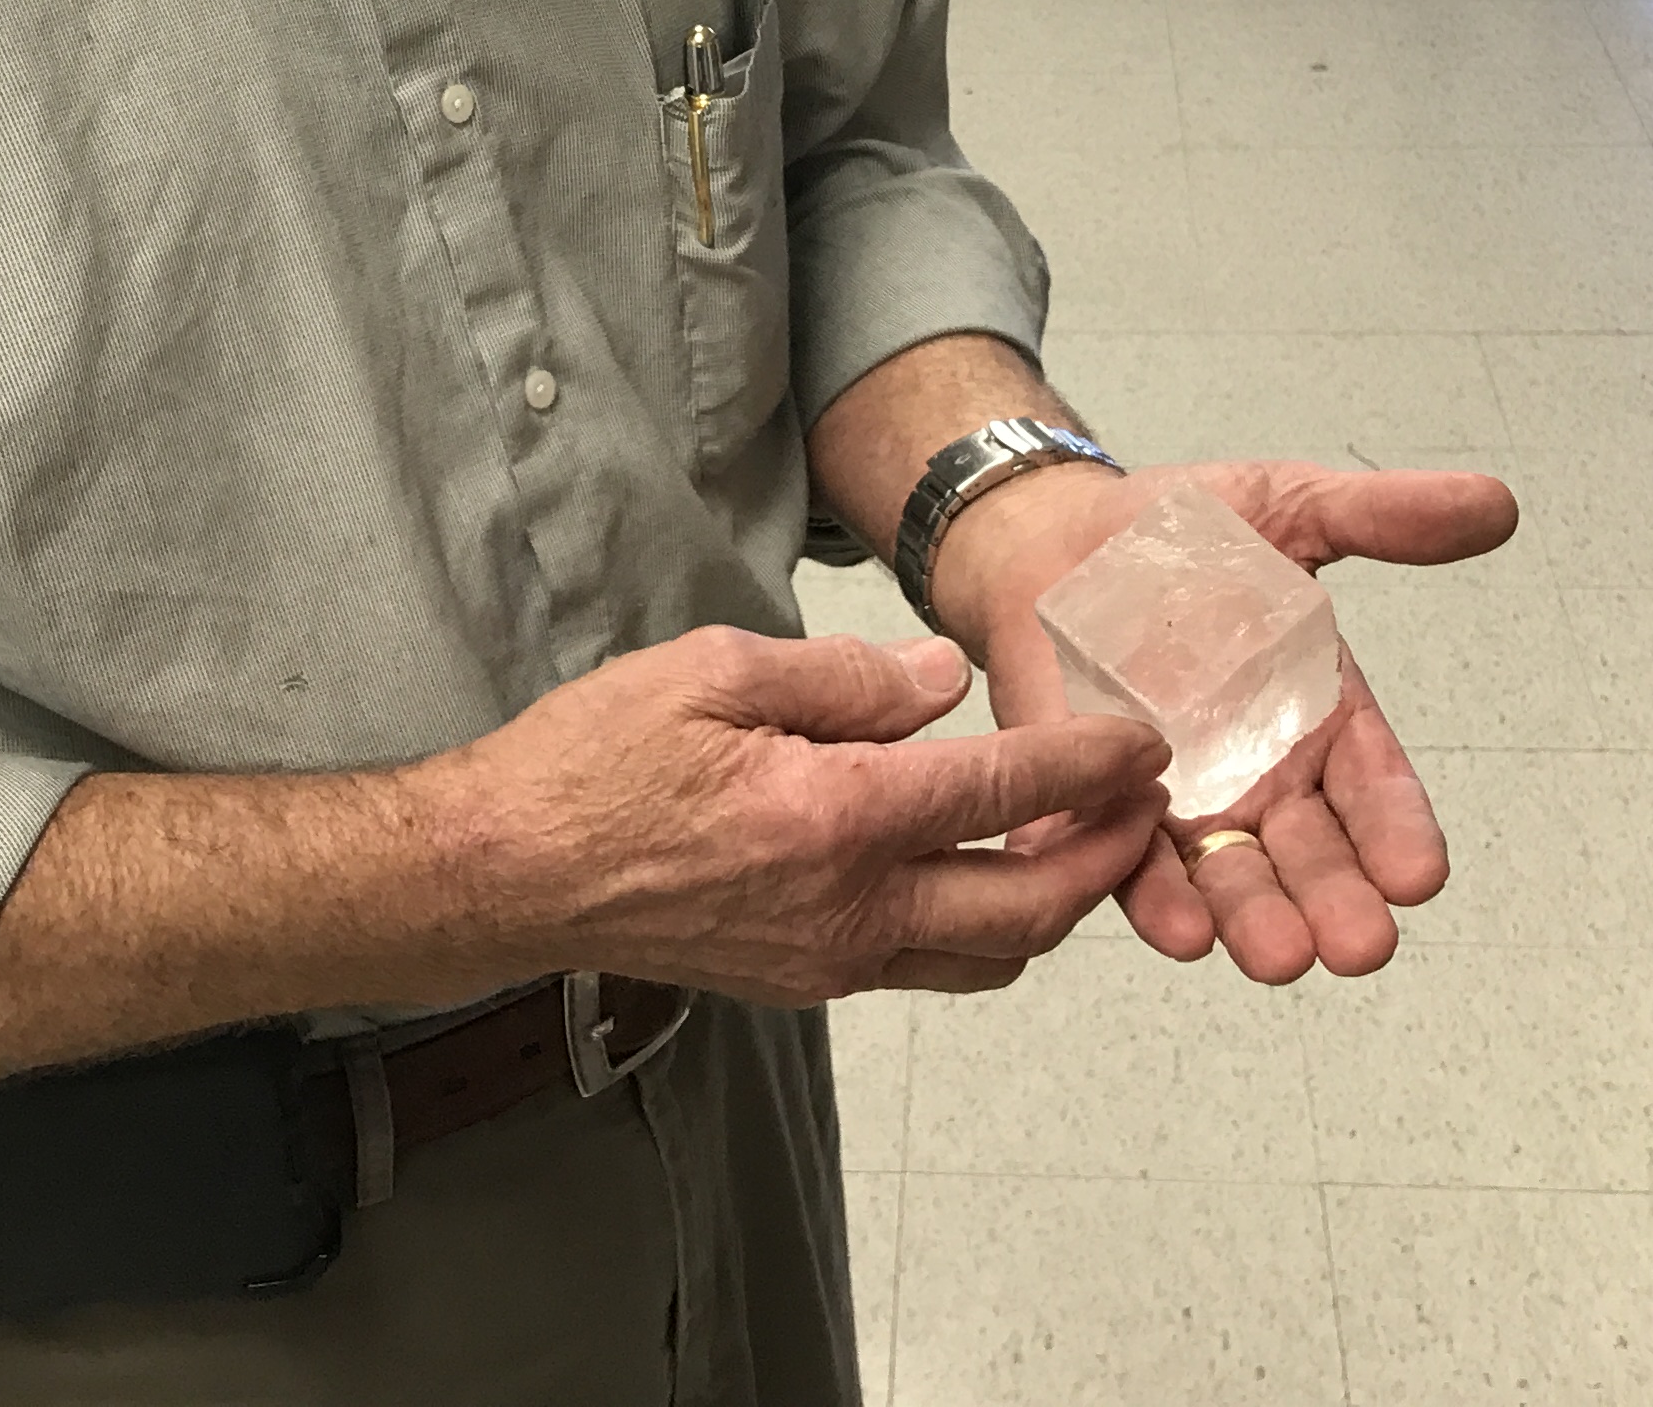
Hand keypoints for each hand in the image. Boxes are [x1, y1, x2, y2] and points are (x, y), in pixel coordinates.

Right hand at [439, 624, 1169, 1005]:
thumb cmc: (591, 764)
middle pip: (1029, 908)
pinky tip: (978, 868)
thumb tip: (943, 684)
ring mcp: (827, 960)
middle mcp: (847, 909)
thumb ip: (844, 679)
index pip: (1003, 793)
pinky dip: (981, 926)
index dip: (1089, 764)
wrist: (509, 873)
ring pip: (987, 957)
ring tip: (1077, 839)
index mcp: (834, 818)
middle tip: (1143, 801)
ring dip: (1053, 905)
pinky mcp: (801, 982)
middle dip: (1106, 855)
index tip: (1141, 739)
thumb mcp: (714, 671)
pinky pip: (925, 967)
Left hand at [933, 458, 1519, 986]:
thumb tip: (1495, 502)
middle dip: (1338, 905)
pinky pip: (1131, 866)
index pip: (1377, 792)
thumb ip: (1384, 517)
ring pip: (1232, 879)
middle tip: (1359, 946)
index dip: (1399, 834)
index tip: (1419, 875)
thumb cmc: (1182, 532)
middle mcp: (1265, 778)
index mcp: (1322, 720)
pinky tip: (1178, 928)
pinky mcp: (1106, 807)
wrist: (1060, 537)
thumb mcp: (1289, 508)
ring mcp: (1186, 802)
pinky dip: (1155, 900)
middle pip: (1315, 859)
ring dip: (1254, 921)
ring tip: (1277, 955)